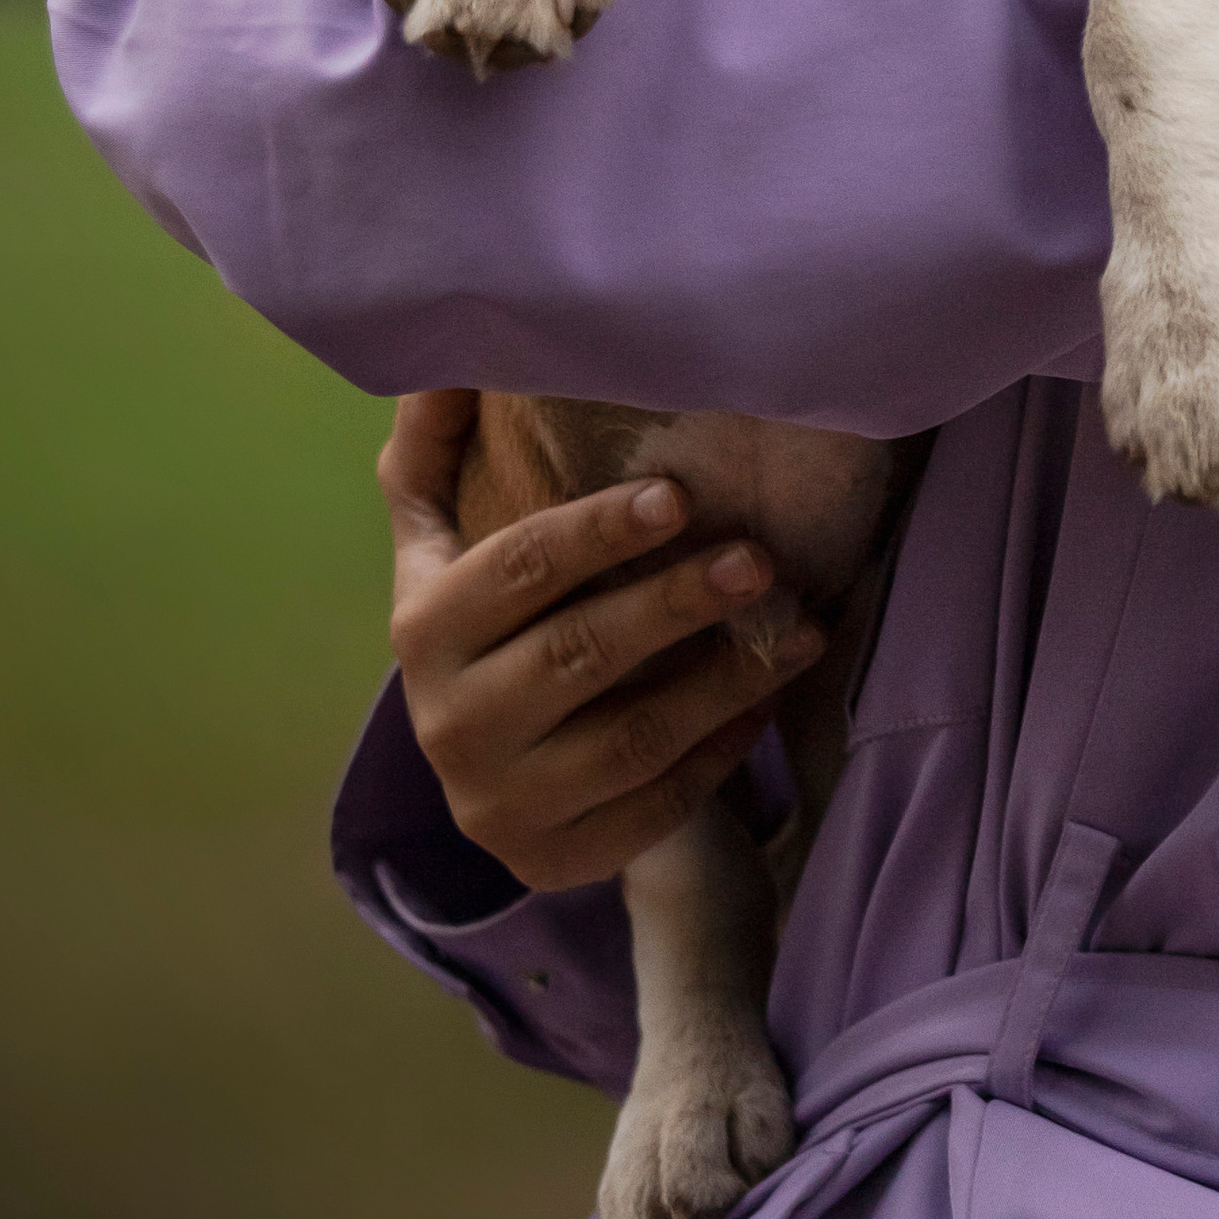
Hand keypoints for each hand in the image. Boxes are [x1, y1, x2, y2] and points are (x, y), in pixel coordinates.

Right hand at [378, 389, 823, 891]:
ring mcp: (503, 805)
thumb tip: (445, 359)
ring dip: (724, 679)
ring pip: (632, 737)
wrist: (487, 764)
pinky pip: (659, 804)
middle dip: (674, 602)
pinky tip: (769, 694)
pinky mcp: (559, 859)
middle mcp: (451, 724)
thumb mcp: (438, 533)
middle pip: (577, 654)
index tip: (677, 497)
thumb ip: (431, 448)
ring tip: (796, 627)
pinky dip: (724, 749)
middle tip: (757, 560)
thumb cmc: (481, 618)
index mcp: (422, 630)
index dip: (596, 532)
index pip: (514, 570)